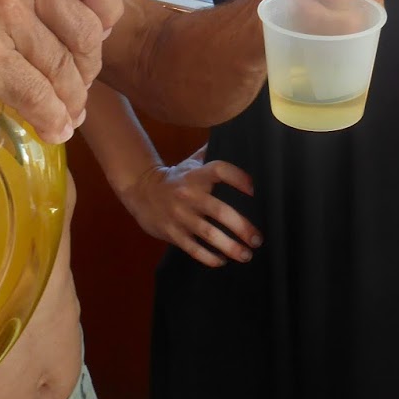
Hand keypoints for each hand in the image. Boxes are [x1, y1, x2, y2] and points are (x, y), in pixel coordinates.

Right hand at [0, 0, 125, 142]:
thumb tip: (100, 27)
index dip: (107, 16)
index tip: (94, 39)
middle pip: (88, 32)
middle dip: (87, 68)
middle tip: (75, 86)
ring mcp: (2, 8)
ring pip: (64, 70)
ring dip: (70, 101)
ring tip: (66, 113)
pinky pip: (37, 95)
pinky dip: (51, 119)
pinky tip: (53, 129)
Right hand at [117, 148, 260, 266]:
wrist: (141, 191)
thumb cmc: (175, 178)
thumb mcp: (191, 163)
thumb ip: (212, 154)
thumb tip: (236, 137)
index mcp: (196, 175)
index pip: (220, 171)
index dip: (238, 178)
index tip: (254, 190)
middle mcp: (189, 195)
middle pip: (219, 211)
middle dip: (242, 227)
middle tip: (258, 239)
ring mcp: (180, 215)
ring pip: (208, 233)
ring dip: (230, 246)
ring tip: (246, 255)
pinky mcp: (172, 232)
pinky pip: (193, 248)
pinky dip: (209, 257)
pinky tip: (222, 261)